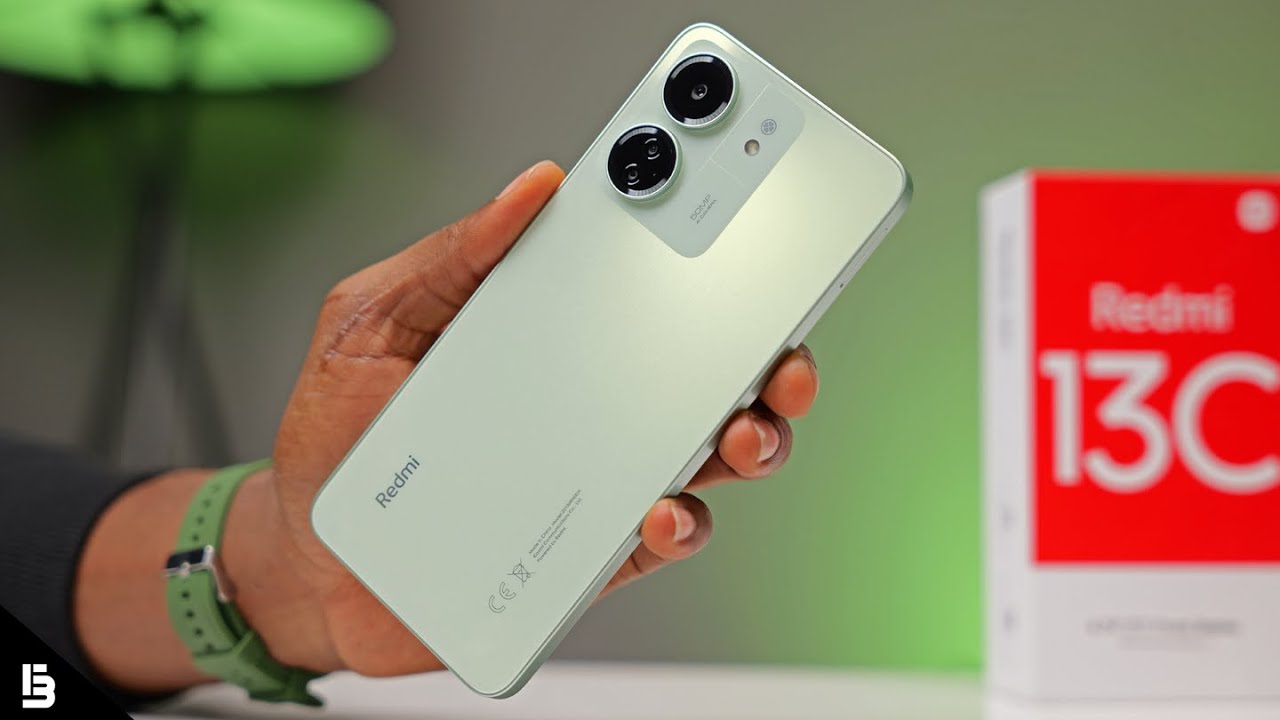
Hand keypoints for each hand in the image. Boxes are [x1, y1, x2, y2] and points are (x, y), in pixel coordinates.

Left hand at [246, 161, 820, 676]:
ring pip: (711, 452)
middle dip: (768, 356)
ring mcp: (601, 477)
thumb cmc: (339, 437)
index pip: (644, 290)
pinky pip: (666, 536)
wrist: (313, 561)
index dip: (704, 258)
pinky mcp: (595, 551)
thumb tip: (529, 190)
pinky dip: (682, 523)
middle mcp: (592, 402)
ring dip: (750, 438)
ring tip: (737, 433)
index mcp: (550, 336)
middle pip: (708, 372)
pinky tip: (659, 510)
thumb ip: (451, 258)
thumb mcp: (371, 321)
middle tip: (777, 352)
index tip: (739, 232)